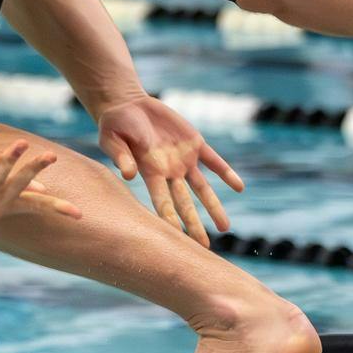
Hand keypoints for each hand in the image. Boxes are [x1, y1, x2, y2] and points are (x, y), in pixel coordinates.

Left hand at [0, 140, 76, 225]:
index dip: (55, 209)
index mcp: (1, 209)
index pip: (33, 207)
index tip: (78, 215)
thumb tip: (42, 190)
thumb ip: (12, 185)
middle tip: (50, 156)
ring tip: (22, 144)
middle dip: (33, 171)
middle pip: (16, 188)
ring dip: (8, 162)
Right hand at [95, 94, 243, 245]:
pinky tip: (240, 187)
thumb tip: (129, 174)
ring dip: (214, 206)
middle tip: (204, 247)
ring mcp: (183, 159)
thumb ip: (121, 156)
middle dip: (194, 224)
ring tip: (225, 227)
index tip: (176, 238)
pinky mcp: (194, 143)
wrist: (129, 106)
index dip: (169, 219)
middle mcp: (169, 172)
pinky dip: (227, 173)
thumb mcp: (113, 138)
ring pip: (202, 188)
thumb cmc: (115, 125)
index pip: (161, 201)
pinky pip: (214, 161)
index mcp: (149, 173)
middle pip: (184, 203)